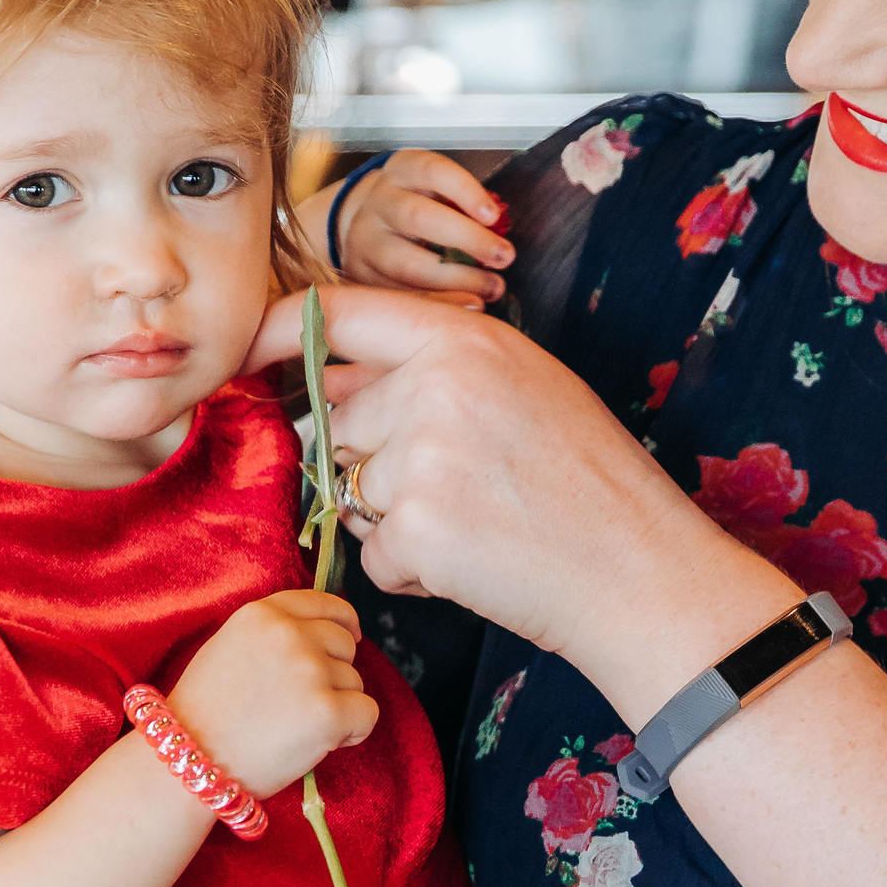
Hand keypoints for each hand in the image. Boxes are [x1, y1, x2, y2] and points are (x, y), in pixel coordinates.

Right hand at [167, 588, 376, 796]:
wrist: (189, 762)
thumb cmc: (204, 714)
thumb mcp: (230, 647)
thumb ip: (274, 634)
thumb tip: (326, 634)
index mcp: (262, 613)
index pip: (326, 604)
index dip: (343, 624)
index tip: (350, 638)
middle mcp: (289, 634)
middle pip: (345, 644)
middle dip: (334, 673)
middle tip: (302, 704)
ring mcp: (310, 672)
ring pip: (355, 682)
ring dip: (338, 705)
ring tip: (297, 727)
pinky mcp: (327, 713)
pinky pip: (367, 714)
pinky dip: (353, 732)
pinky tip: (320, 743)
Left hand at [317, 284, 795, 711]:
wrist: (642, 570)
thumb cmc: (590, 484)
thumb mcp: (523, 391)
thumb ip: (432, 373)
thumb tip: (331, 380)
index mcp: (465, 341)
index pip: (342, 314)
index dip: (281, 328)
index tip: (244, 346)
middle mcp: (439, 386)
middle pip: (341, 423)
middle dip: (379, 465)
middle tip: (467, 491)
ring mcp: (425, 456)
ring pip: (354, 491)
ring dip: (397, 522)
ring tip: (480, 526)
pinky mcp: (419, 528)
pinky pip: (374, 553)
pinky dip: (413, 572)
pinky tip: (477, 564)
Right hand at [326, 151, 513, 305]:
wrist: (365, 224)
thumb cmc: (419, 207)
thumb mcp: (437, 191)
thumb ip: (464, 208)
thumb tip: (500, 242)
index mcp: (403, 170)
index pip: (433, 171)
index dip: (465, 191)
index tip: (493, 215)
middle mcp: (380, 201)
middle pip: (420, 218)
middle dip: (468, 240)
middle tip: (504, 257)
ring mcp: (365, 239)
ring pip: (407, 264)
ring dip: (457, 280)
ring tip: (492, 288)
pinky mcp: (361, 274)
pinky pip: (401, 295)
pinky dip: (438, 304)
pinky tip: (466, 307)